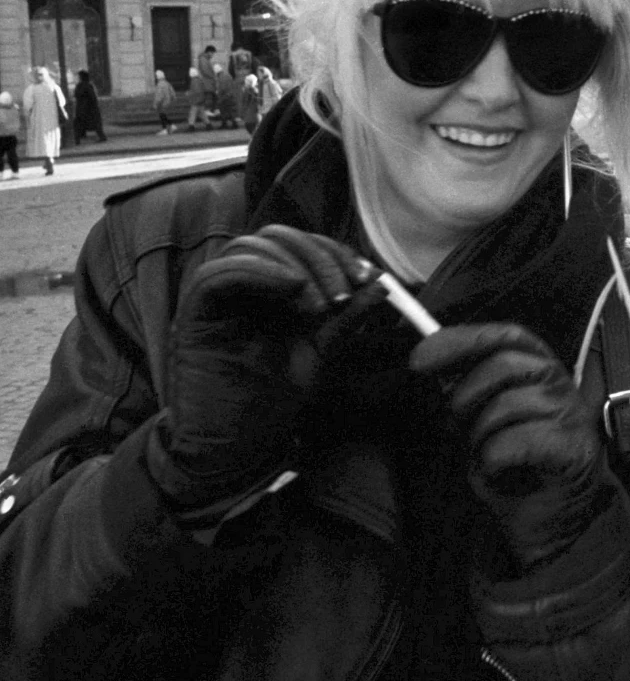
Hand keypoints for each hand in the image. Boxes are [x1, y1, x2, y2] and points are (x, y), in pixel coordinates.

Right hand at [148, 224, 380, 512]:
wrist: (236, 444)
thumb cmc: (274, 397)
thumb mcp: (322, 351)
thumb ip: (347, 316)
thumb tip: (382, 284)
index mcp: (275, 288)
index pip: (304, 244)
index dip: (337, 252)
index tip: (367, 277)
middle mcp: (245, 283)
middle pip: (280, 236)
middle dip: (320, 257)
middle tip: (343, 293)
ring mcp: (218, 294)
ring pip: (252, 246)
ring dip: (295, 265)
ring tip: (319, 306)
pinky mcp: (196, 311)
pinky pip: (220, 273)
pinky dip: (260, 271)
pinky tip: (291, 288)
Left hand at [410, 323, 610, 573]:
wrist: (557, 525)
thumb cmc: (518, 472)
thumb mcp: (484, 422)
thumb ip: (470, 391)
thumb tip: (434, 364)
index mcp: (542, 373)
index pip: (508, 336)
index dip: (463, 339)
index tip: (421, 357)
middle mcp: (562, 387)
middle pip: (505, 364)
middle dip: (466, 395)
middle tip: (455, 425)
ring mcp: (571, 416)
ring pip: (506, 405)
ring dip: (480, 437)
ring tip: (488, 458)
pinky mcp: (573, 448)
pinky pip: (513, 443)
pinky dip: (493, 461)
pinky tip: (501, 473)